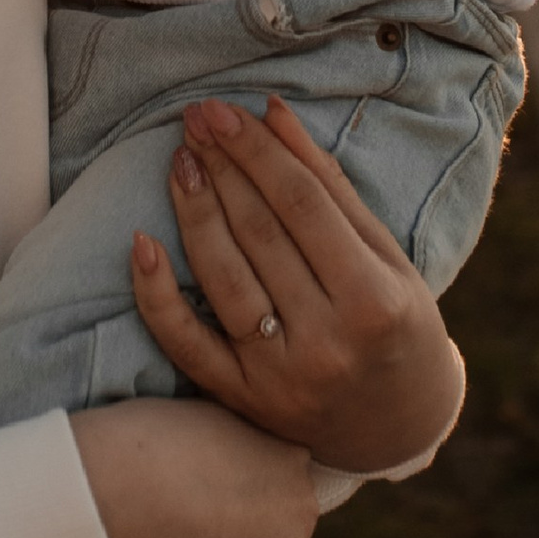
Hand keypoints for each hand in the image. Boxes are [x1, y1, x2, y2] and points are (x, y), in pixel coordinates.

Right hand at [70, 398, 317, 537]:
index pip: (287, 479)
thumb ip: (234, 433)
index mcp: (290, 463)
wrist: (103, 498)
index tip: (214, 488)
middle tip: (196, 530)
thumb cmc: (139, 441)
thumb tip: (228, 443)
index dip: (251, 487)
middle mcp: (294, 524)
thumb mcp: (201, 413)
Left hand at [132, 98, 467, 477]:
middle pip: (260, 235)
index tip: (224, 111)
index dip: (257, 152)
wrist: (398, 426)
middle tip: (194, 120)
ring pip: (223, 279)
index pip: (302, 206)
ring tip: (181, 160)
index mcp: (373, 301)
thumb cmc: (397, 325)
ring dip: (194, 211)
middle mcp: (325, 342)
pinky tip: (141, 243)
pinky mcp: (242, 399)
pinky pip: (186, 344)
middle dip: (223, 168)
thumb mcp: (387, 257)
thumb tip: (274, 113)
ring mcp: (279, 377)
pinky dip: (157, 295)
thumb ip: (331, 187)